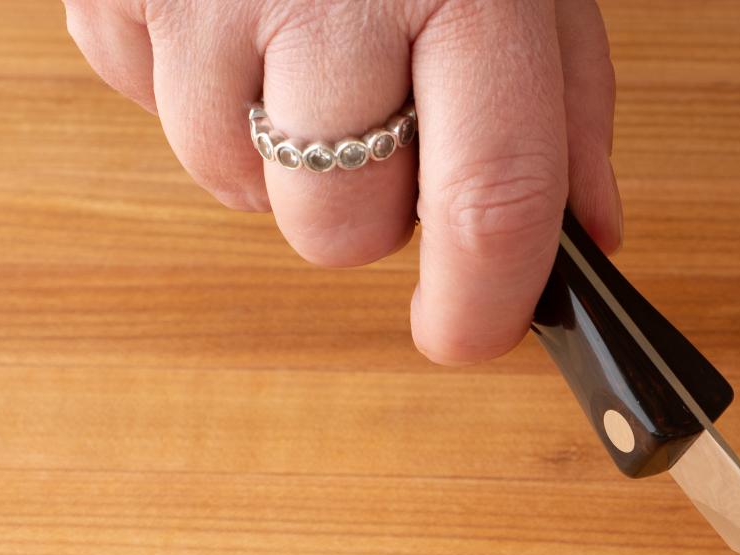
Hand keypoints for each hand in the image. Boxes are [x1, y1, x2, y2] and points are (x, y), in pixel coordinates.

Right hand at [63, 0, 620, 363]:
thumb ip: (566, 108)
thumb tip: (584, 246)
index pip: (485, 203)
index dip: (481, 304)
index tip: (470, 337)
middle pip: (336, 231)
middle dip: (369, 212)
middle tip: (384, 125)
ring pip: (237, 190)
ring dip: (278, 156)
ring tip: (305, 47)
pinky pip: (155, 117)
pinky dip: (202, 95)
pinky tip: (238, 16)